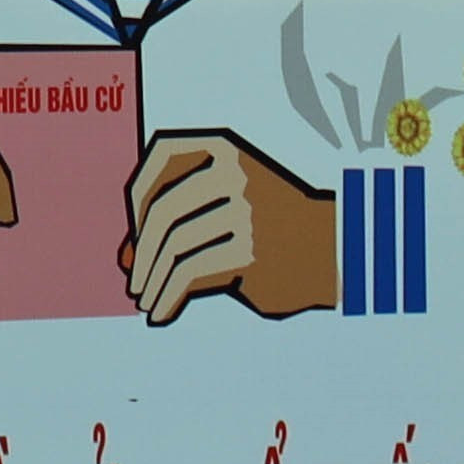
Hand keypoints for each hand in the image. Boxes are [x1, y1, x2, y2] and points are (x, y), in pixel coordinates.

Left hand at [123, 131, 336, 324]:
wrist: (337, 254)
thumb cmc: (272, 231)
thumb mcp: (225, 211)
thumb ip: (177, 222)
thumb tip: (126, 259)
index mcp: (225, 149)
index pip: (163, 157)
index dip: (139, 196)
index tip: (135, 236)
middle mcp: (234, 174)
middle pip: (165, 211)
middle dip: (144, 253)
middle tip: (135, 284)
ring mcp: (245, 212)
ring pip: (175, 249)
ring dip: (153, 282)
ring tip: (147, 302)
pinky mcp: (252, 252)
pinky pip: (191, 276)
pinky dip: (168, 298)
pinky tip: (162, 313)